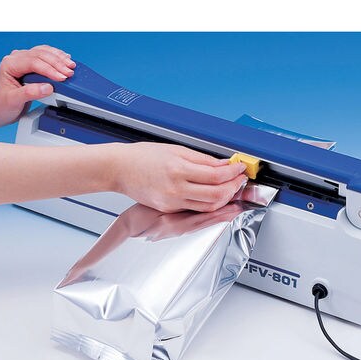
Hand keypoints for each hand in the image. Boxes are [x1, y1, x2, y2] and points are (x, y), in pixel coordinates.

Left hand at [0, 45, 75, 126]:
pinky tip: (64, 58)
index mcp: (9, 64)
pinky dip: (56, 57)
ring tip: (71, 65)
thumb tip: (48, 88)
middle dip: (57, 63)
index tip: (62, 78)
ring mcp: (23, 60)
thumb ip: (30, 93)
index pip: (33, 62)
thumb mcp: (14, 101)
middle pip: (40, 54)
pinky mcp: (30, 65)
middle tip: (69, 72)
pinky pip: (44, 56)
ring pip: (43, 52)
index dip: (49, 69)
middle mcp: (16, 59)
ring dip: (58, 58)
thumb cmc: (2, 105)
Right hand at [108, 142, 247, 212]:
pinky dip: (208, 203)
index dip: (233, 173)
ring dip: (224, 199)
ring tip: (230, 189)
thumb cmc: (143, 156)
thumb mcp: (175, 150)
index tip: (240, 168)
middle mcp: (176, 189)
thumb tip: (224, 165)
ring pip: (208, 207)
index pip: (216, 176)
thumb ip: (202, 160)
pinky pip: (195, 210)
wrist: (119, 169)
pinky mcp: (168, 210)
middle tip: (239, 180)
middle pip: (216, 195)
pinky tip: (214, 195)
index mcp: (178, 169)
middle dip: (233, 188)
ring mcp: (172, 202)